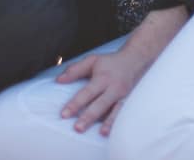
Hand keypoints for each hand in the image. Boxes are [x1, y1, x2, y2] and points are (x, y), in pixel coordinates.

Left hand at [57, 6, 188, 134]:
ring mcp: (123, 96)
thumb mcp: (92, 61)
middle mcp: (114, 87)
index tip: (64, 114)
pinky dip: (118, 122)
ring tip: (100, 132)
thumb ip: (75, 70)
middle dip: (89, 116)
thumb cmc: (110, 62)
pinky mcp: (128, 101)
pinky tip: (112, 131)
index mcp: (103, 78)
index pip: (87, 92)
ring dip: (108, 122)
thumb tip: (58, 81)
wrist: (135, 60)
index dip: (75, 104)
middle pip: (100, 104)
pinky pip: (123, 113)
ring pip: (115, 110)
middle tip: (77, 128)